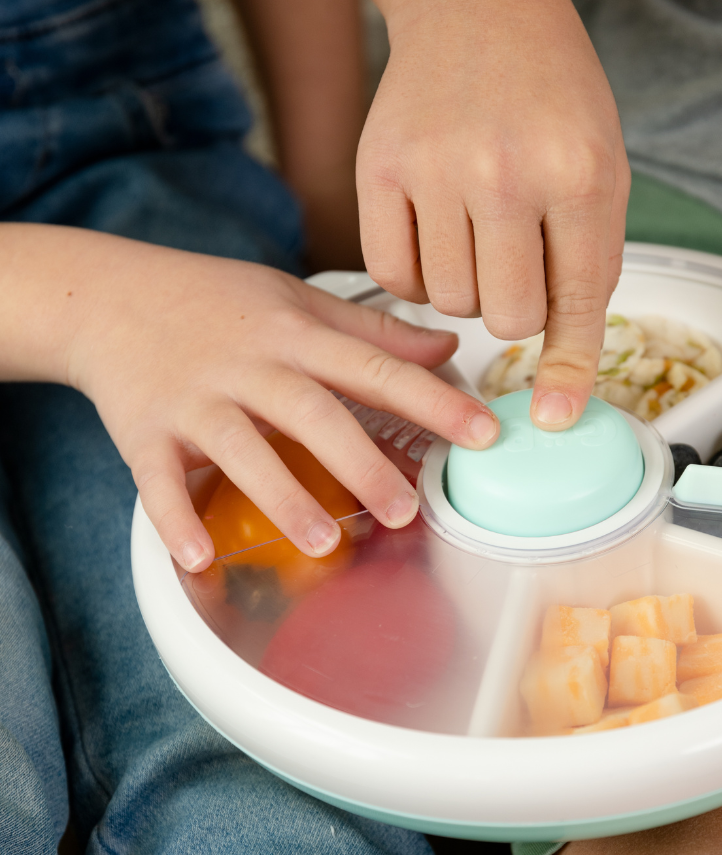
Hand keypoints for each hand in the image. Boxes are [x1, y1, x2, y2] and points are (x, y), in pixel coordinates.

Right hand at [17, 228, 498, 572]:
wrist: (105, 294)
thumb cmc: (215, 301)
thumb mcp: (297, 301)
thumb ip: (372, 330)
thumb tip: (446, 347)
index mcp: (294, 334)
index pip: (375, 366)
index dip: (432, 400)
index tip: (484, 432)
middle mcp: (249, 366)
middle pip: (312, 414)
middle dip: (362, 463)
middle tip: (408, 511)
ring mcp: (194, 400)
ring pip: (241, 450)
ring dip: (281, 497)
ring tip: (323, 542)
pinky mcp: (143, 432)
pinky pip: (157, 482)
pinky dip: (176, 520)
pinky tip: (202, 559)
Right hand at [352, 0, 629, 429]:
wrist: (475, 3)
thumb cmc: (550, 94)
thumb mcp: (602, 170)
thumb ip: (589, 267)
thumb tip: (562, 372)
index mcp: (580, 176)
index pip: (575, 306)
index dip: (567, 371)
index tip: (551, 418)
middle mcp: (506, 174)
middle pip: (504, 319)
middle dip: (516, 309)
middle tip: (516, 261)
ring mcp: (435, 169)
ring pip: (450, 304)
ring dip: (468, 289)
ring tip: (478, 230)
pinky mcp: (377, 168)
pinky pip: (394, 277)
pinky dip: (417, 276)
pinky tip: (435, 233)